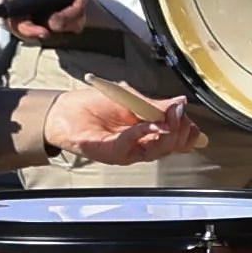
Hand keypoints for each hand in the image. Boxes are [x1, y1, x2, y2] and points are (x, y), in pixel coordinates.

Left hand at [28, 81, 194, 163]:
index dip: (188, 129)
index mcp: (149, 131)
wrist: (63, 112)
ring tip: (167, 119)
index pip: (179, 136)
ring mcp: (128, 151)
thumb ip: (156, 105)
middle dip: (180, 130)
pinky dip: (143, 134)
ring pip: (157, 151)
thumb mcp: (131, 98)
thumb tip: (181, 103)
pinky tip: (150, 125)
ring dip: (166, 134)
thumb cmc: (93, 105)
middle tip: (177, 115)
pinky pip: (131, 145)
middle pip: (173, 146)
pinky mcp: (111, 153)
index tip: (186, 114)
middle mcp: (142, 144)